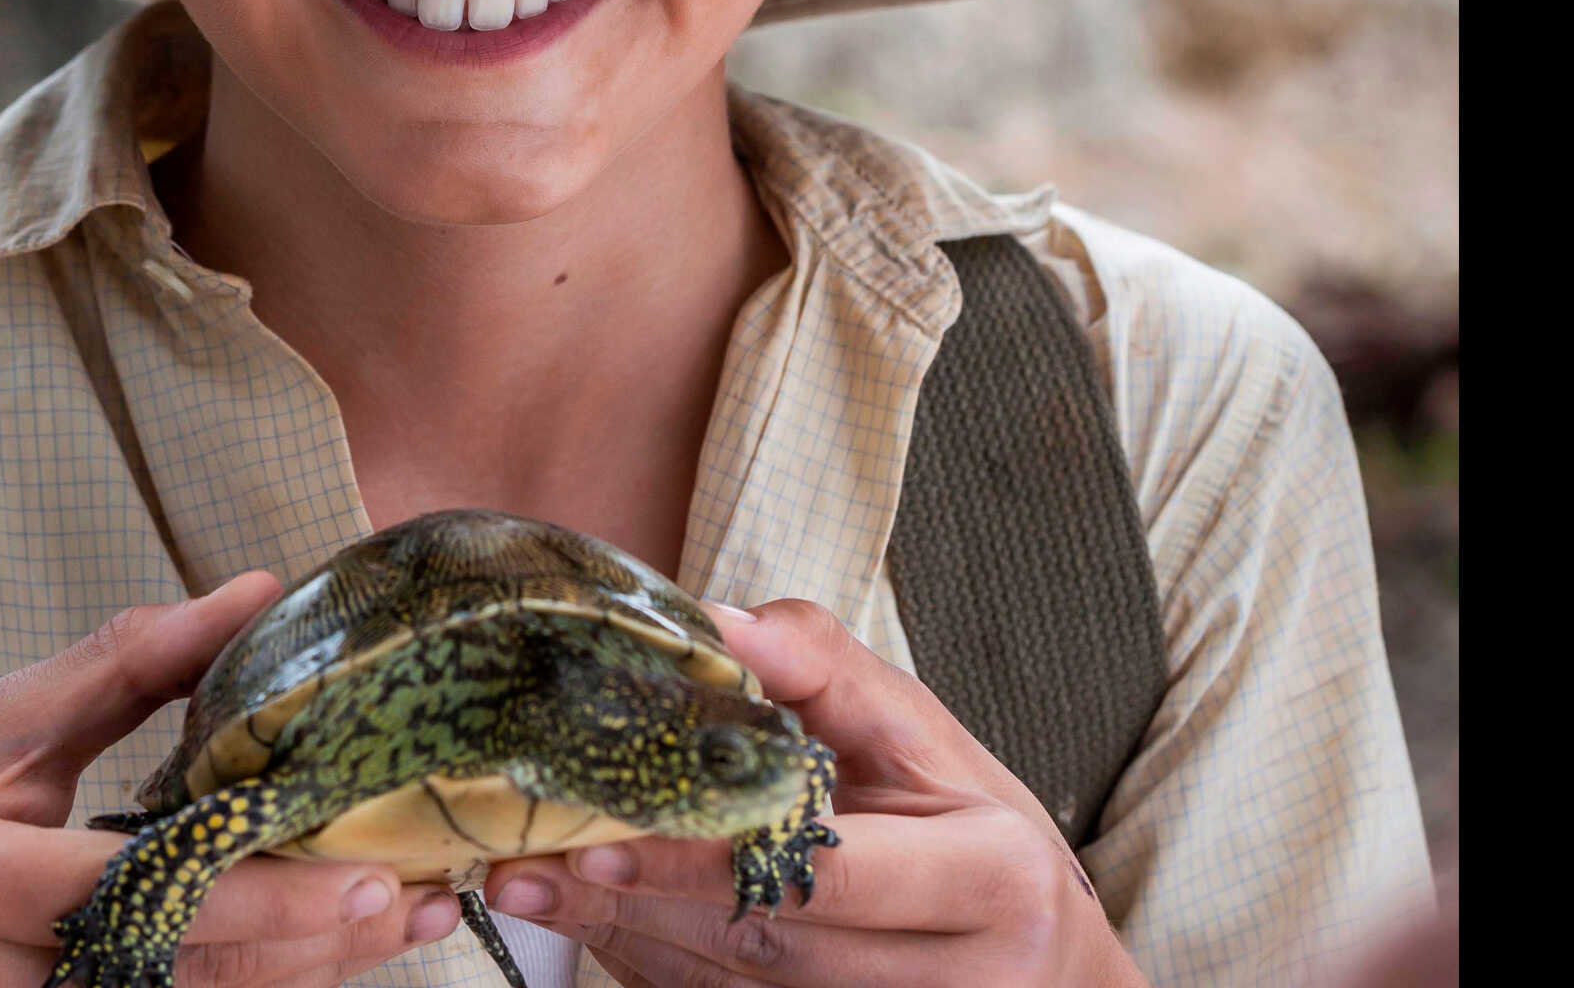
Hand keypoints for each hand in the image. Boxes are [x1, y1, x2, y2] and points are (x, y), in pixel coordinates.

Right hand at [0, 570, 464, 987]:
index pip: (134, 891)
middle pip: (185, 969)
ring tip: (403, 924)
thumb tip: (254, 593)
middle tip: (408, 899)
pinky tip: (328, 958)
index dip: (254, 894)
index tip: (361, 875)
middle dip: (309, 942)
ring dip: (306, 974)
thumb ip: (121, 670)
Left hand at [478, 598, 1147, 987]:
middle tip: (528, 861)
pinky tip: (592, 926)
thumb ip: (825, 671)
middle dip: (642, 901)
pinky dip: (657, 970)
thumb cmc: (976, 829)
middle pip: (773, 941)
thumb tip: (715, 622)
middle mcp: (957, 972)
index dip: (712, 858)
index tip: (604, 833)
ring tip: (534, 883)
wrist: (1045, 962)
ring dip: (629, 939)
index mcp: (991, 876)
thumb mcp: (926, 737)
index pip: (832, 874)